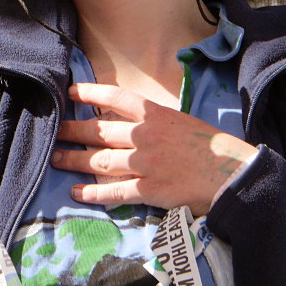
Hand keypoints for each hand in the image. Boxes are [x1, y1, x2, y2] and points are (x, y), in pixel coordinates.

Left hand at [51, 83, 255, 215]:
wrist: (229, 173)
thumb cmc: (209, 145)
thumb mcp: (180, 120)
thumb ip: (154, 120)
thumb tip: (130, 120)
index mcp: (156, 114)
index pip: (116, 98)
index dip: (91, 93)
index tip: (71, 92)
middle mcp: (145, 136)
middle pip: (100, 131)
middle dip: (73, 131)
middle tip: (55, 131)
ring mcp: (145, 164)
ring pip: (100, 161)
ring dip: (75, 160)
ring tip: (57, 159)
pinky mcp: (148, 190)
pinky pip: (114, 192)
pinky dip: (93, 193)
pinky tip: (77, 192)